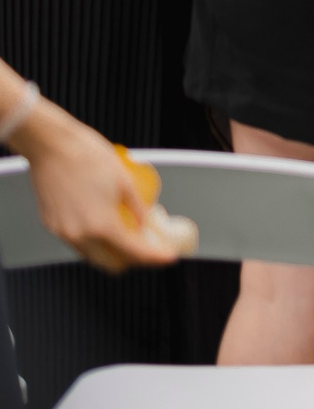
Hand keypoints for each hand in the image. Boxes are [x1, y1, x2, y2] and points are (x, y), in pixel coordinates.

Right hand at [13, 101, 179, 274]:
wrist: (52, 145)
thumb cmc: (87, 157)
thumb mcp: (124, 183)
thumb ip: (137, 210)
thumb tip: (145, 224)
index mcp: (101, 225)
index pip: (134, 253)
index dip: (155, 257)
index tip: (167, 256)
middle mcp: (79, 235)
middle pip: (112, 263)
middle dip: (133, 260)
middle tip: (149, 247)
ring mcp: (62, 232)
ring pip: (92, 256)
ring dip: (112, 253)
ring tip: (129, 237)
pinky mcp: (51, 225)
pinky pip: (77, 243)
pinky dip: (94, 242)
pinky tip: (105, 227)